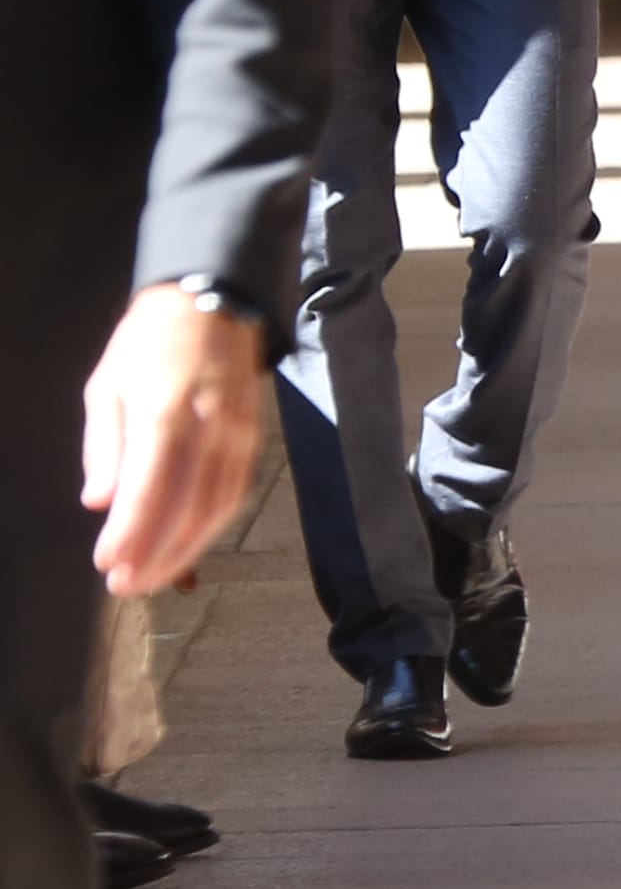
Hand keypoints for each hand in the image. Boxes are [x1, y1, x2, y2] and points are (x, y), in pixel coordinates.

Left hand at [80, 291, 265, 597]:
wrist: (212, 303)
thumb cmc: (148, 344)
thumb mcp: (106, 386)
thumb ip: (102, 446)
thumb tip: (98, 501)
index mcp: (164, 411)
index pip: (148, 488)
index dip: (129, 533)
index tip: (106, 565)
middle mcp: (209, 426)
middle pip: (188, 508)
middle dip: (156, 554)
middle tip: (126, 586)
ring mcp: (238, 433)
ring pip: (218, 507)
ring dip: (186, 550)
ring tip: (154, 577)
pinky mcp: (254, 437)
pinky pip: (236, 492)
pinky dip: (213, 526)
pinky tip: (189, 544)